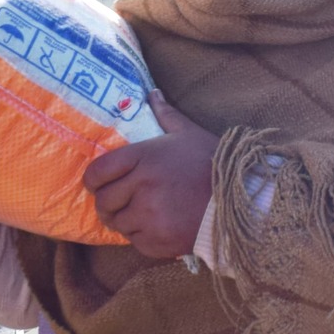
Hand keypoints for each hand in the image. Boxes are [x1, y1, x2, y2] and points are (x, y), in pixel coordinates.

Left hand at [83, 93, 217, 259]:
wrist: (241, 200)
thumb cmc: (213, 164)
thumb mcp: (188, 133)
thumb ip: (165, 114)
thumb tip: (152, 93)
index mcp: (143, 158)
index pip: (97, 172)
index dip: (93, 180)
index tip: (97, 184)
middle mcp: (141, 186)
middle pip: (103, 201)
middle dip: (108, 203)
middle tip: (119, 202)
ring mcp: (148, 216)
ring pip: (116, 223)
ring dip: (124, 220)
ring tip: (139, 214)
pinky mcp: (157, 241)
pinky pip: (134, 241)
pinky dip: (141, 236)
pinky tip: (156, 226)